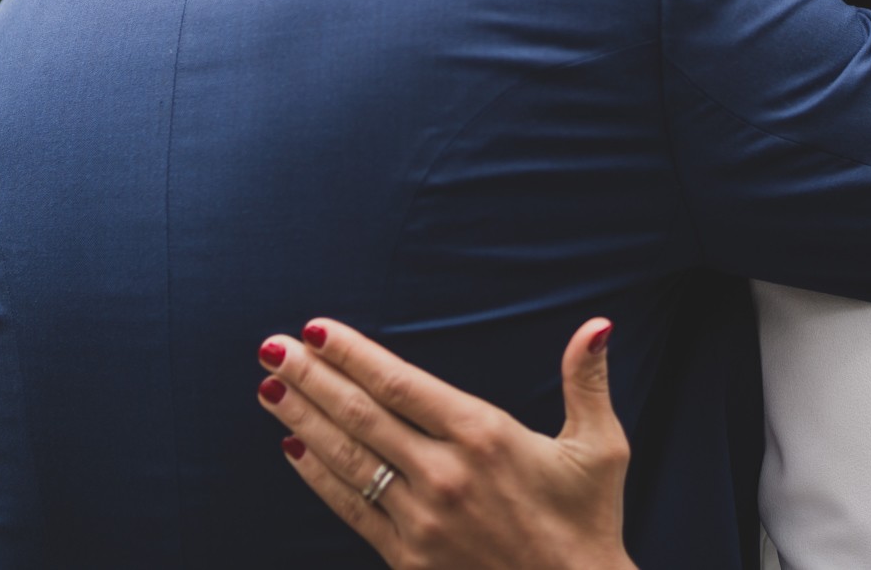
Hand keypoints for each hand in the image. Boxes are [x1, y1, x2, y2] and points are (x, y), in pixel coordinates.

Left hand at [256, 316, 636, 569]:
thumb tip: (597, 324)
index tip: (318, 329)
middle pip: (361, 414)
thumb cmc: (588, 523)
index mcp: (485, 436)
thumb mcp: (601, 449)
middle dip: (312, 376)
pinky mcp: (409, 559)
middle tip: (271, 346)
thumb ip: (588, 381)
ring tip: (270, 386)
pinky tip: (293, 449)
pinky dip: (318, 476)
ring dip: (303, 418)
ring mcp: (422, 520)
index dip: (354, 354)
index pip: (400, 382)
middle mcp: (445, 474)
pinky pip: (352, 509)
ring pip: (348, 458)